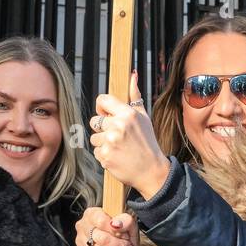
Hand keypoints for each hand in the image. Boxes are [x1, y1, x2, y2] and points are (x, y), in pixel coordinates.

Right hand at [76, 208, 138, 245]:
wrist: (118, 243)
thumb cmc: (122, 230)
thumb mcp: (128, 222)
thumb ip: (125, 220)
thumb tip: (116, 224)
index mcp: (91, 214)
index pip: (101, 221)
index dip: (115, 230)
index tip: (125, 235)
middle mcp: (82, 228)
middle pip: (101, 239)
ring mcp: (81, 244)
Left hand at [89, 72, 170, 197]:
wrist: (151, 171)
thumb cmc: (147, 142)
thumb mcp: (144, 117)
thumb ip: (134, 96)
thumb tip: (132, 74)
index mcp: (128, 113)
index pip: (102, 100)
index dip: (102, 108)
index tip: (107, 115)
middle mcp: (118, 126)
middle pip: (94, 120)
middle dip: (103, 128)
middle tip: (118, 136)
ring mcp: (111, 142)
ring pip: (94, 138)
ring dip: (103, 143)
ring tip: (119, 148)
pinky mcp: (105, 156)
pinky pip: (96, 151)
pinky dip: (104, 155)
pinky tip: (117, 157)